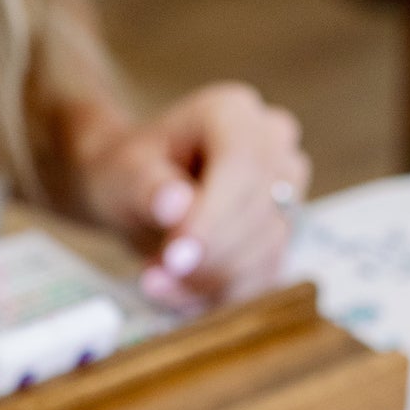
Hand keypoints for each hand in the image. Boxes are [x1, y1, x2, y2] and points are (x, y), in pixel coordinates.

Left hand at [77, 83, 310, 305]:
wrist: (140, 193)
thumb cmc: (131, 173)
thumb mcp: (124, 173)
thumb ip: (148, 186)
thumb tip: (176, 205)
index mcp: (235, 113)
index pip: (243, 165)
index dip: (214, 217)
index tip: (176, 257)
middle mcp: (273, 147)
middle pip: (259, 213)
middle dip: (207, 259)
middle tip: (155, 278)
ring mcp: (286, 193)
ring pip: (265, 252)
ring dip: (209, 282)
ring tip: (156, 282)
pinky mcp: (282, 237)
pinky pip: (262, 280)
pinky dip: (218, 297)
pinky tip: (178, 293)